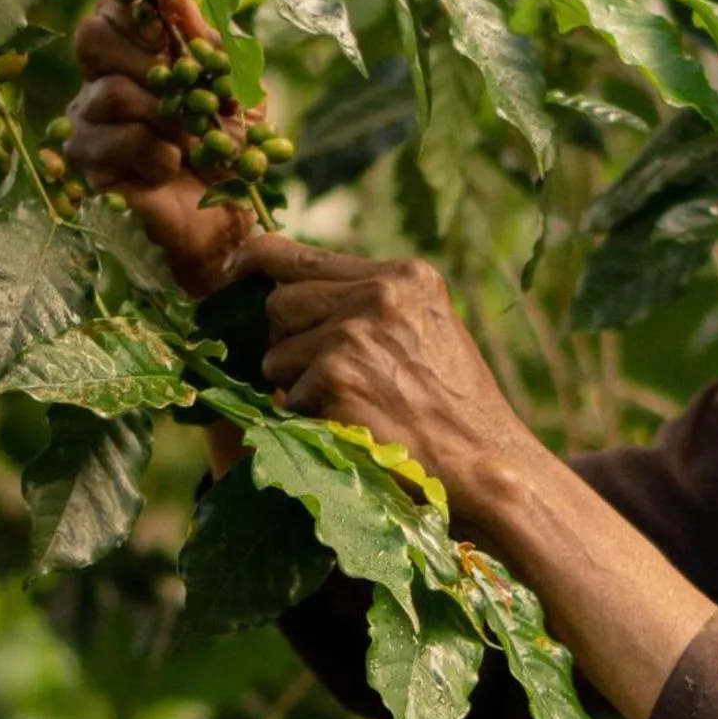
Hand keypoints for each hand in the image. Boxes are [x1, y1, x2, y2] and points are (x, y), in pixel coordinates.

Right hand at [64, 0, 258, 298]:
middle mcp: (101, 79)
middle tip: (181, 86)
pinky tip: (170, 166)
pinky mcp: (85, 162)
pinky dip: (156, 153)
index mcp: (136, 53)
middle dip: (148, 60)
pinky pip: (115, 140)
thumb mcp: (234, 92)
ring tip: (188, 140)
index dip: (133, 1)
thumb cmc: (229, 149)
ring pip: (109, 92)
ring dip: (165, 116)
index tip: (165, 18)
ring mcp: (87, 120)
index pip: (114, 6)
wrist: (223, 218)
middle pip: (92, 37)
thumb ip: (209, 45)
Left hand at [239, 236, 543, 516]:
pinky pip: (286, 398)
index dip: (256, 260)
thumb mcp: (427, 329)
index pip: (304, 254)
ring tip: (351, 405)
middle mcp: (378, 293)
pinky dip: (308, 420)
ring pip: (275, 354)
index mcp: (405, 275)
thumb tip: (291, 291)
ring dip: (296, 386)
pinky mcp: (333, 378)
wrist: (485, 464)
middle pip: (280, 303)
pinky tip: (352, 427)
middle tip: (327, 376)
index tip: (232, 269)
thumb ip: (374, 302)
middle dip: (288, 341)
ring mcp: (353, 334)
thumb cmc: (457, 407)